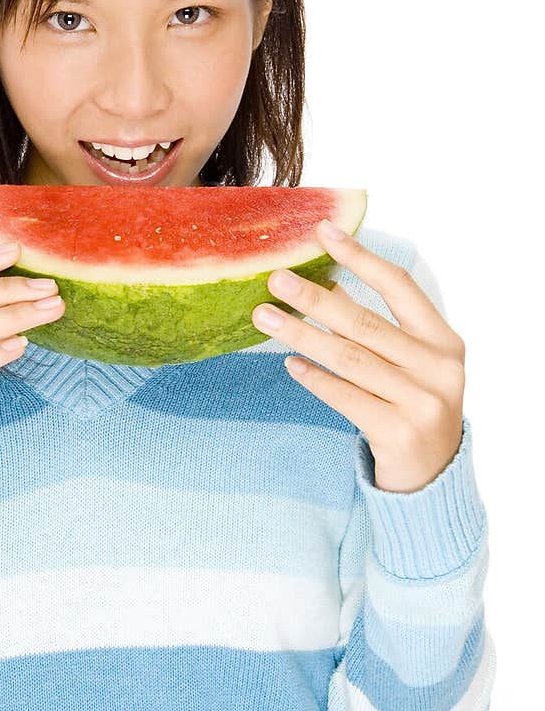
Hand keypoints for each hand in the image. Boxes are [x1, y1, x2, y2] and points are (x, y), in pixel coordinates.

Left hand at [251, 220, 465, 492]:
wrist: (434, 478)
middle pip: (365, 323)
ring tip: (266, 318)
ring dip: (302, 335)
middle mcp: (439, 368)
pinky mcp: (400, 433)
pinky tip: (289, 364)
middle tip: (275, 280)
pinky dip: (315, 379)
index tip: (323, 232)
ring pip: (350, 359)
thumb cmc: (413, 409)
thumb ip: (380, 330)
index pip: (399, 287)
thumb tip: (324, 286)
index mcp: (444, 341)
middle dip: (315, 299)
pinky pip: (346, 397)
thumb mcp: (410, 365)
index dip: (360, 257)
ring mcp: (423, 402)